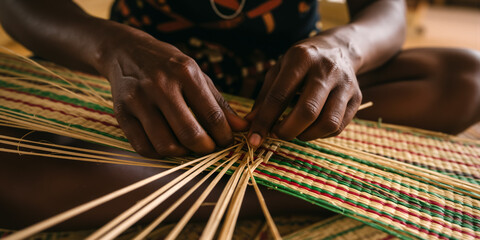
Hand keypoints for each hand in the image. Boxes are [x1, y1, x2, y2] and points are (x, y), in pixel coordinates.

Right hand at [99, 28, 247, 156]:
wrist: (126, 51)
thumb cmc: (168, 65)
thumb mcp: (196, 75)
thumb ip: (219, 103)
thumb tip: (243, 128)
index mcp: (185, 73)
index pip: (212, 115)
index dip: (224, 136)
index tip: (226, 141)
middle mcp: (160, 85)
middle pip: (190, 134)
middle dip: (205, 148)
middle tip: (208, 147)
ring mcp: (138, 100)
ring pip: (166, 145)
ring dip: (182, 153)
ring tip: (187, 145)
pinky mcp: (121, 113)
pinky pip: (143, 147)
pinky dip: (159, 153)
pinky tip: (167, 144)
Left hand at [246, 36, 361, 146]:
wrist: (339, 49)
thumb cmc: (301, 63)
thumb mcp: (279, 70)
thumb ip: (264, 97)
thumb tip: (249, 125)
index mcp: (301, 58)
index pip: (279, 95)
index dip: (264, 121)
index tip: (254, 139)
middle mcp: (326, 70)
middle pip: (307, 112)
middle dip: (287, 131)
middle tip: (277, 134)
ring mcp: (345, 84)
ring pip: (327, 123)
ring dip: (306, 135)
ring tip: (295, 131)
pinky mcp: (357, 98)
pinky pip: (338, 127)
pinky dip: (320, 134)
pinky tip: (310, 128)